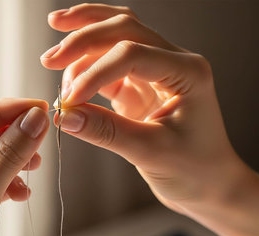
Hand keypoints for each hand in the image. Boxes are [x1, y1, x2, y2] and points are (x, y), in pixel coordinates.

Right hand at [41, 3, 242, 213]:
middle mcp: (174, 62)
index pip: (132, 54)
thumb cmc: (194, 170)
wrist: (208, 185)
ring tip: (52, 61)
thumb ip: (106, 131)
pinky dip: (86, 68)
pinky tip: (69, 80)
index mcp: (187, 72)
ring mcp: (156, 71)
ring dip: (82, 42)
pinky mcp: (141, 85)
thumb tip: (65, 116)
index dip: (94, 73)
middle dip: (83, 38)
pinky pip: (110, 65)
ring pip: (116, 36)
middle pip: (123, 28)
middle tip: (49, 59)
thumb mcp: (150, 152)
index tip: (69, 100)